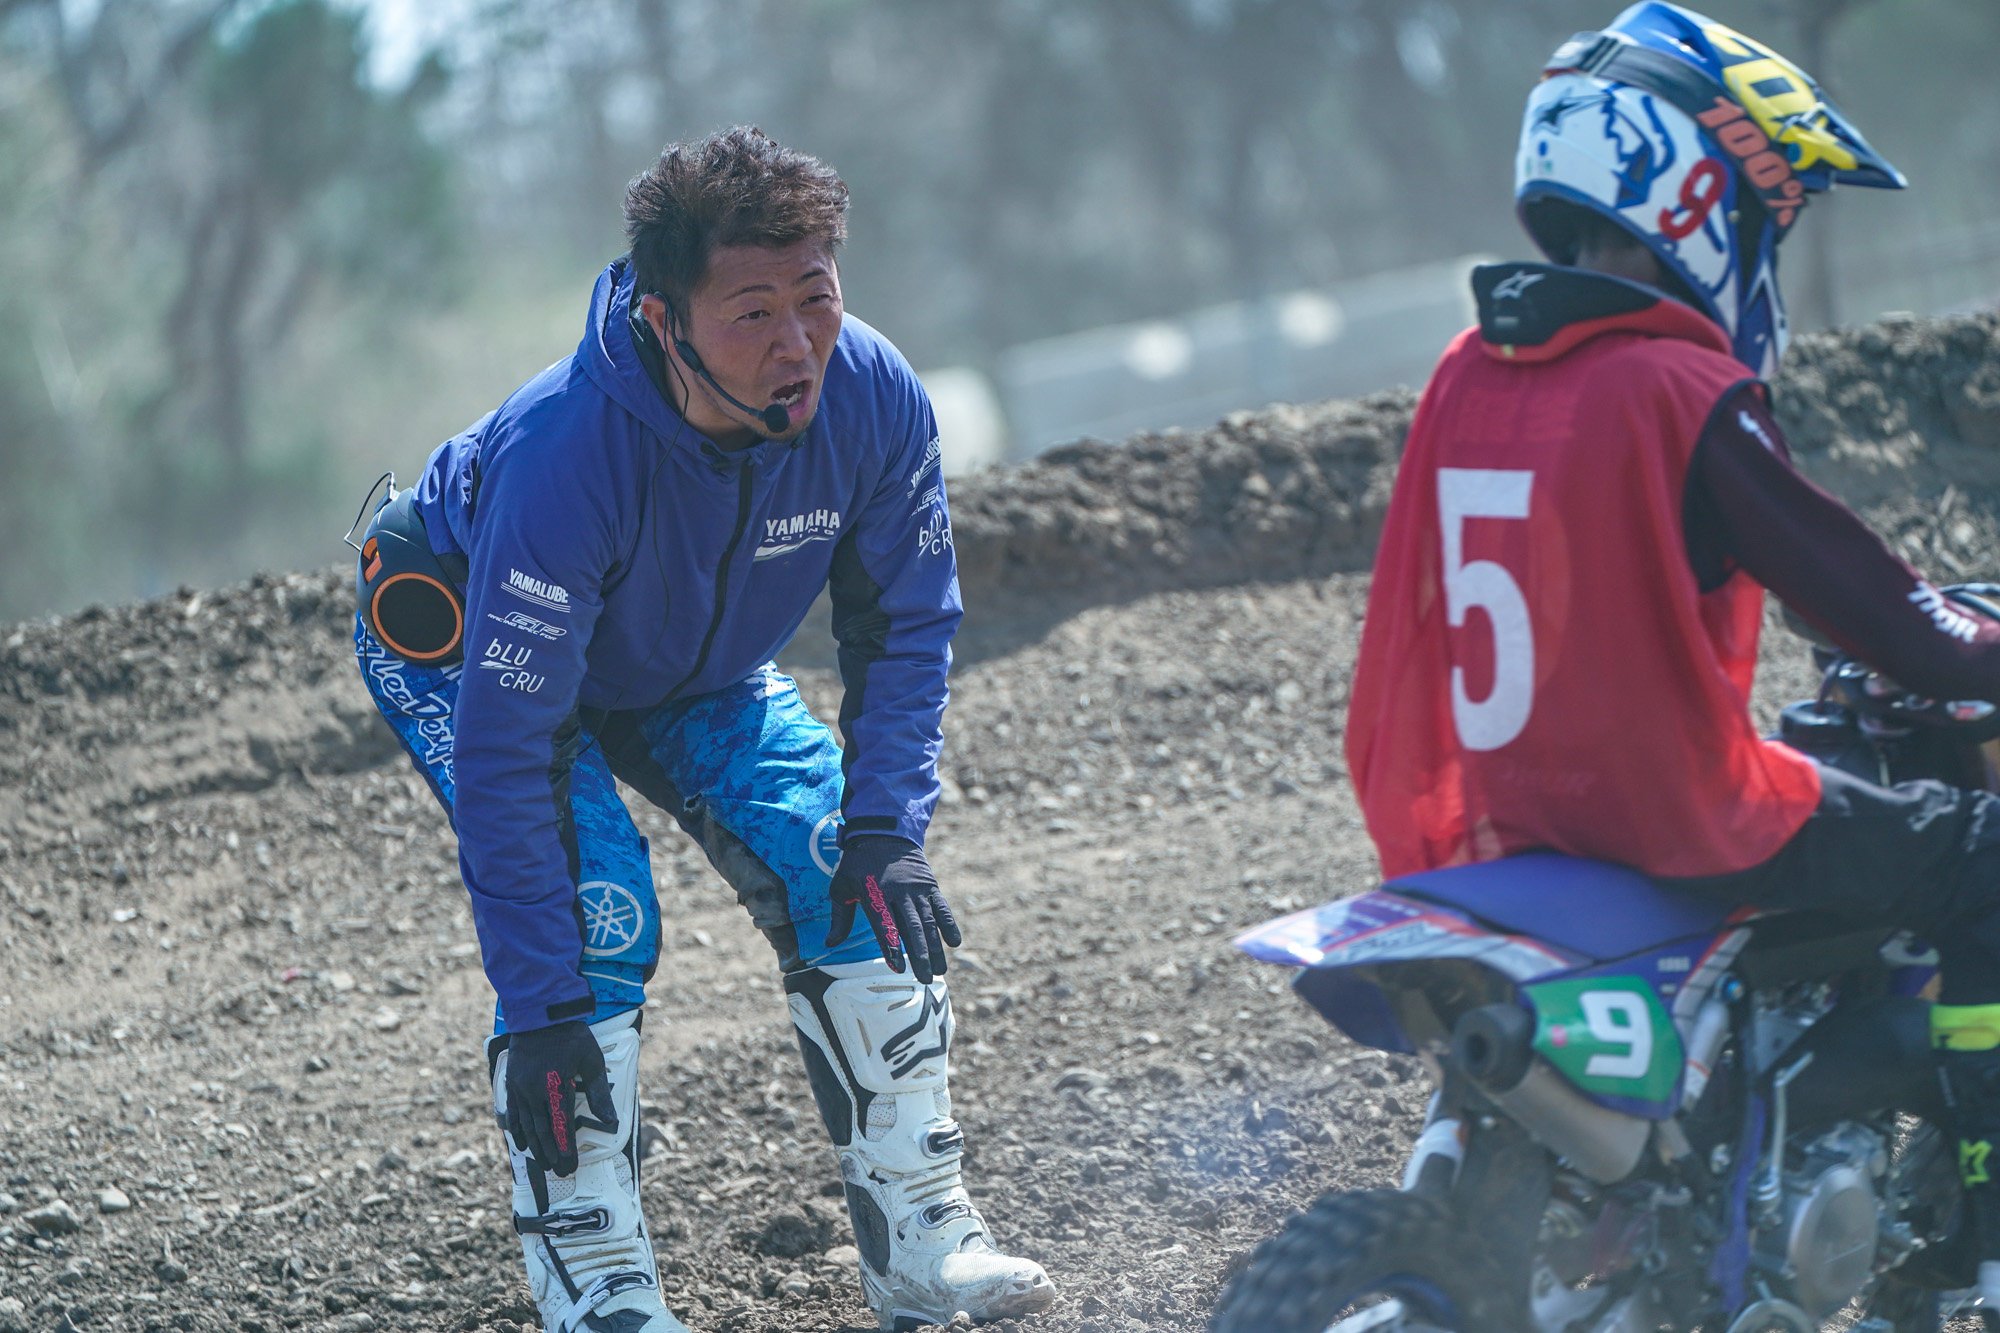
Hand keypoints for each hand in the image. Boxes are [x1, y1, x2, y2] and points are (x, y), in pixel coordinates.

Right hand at [502, 1020, 616, 1176]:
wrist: (541, 1014)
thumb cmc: (572, 1036)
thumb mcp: (592, 1061)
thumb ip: (600, 1093)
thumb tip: (612, 1121)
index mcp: (556, 1087)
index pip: (561, 1126)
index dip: (566, 1148)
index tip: (571, 1165)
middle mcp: (534, 1091)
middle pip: (543, 1130)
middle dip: (552, 1153)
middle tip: (560, 1171)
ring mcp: (520, 1088)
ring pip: (528, 1125)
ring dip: (536, 1146)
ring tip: (544, 1164)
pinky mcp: (512, 1083)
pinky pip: (513, 1112)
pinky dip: (518, 1129)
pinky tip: (522, 1142)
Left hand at [826, 835, 961, 982]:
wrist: (883, 832)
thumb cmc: (858, 864)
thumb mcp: (841, 886)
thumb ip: (839, 918)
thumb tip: (830, 944)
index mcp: (874, 894)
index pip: (884, 926)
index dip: (892, 947)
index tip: (898, 968)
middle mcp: (898, 892)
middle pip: (911, 928)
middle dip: (920, 955)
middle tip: (925, 979)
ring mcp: (917, 889)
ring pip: (929, 921)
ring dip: (936, 947)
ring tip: (940, 971)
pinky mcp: (930, 885)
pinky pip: (942, 907)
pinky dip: (949, 924)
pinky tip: (955, 943)